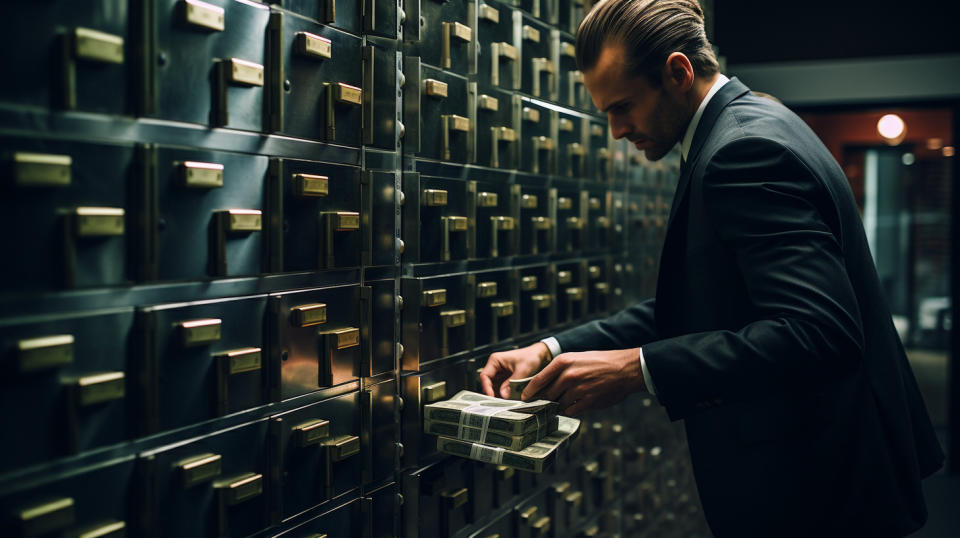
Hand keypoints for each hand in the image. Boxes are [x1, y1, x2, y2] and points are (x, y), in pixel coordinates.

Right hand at [480, 342, 551, 398]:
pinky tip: (509, 398)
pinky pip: (501, 388)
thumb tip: (503, 396)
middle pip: (488, 383)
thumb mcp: (523, 370)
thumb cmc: (531, 357)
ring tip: (504, 402)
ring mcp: (500, 373)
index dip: (487, 388)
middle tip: (498, 403)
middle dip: (492, 393)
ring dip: (498, 394)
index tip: (492, 397)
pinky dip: (504, 393)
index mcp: (495, 360)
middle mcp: (495, 366)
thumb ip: (512, 383)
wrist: (540, 354)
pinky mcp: (505, 378)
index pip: (484, 376)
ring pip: (494, 387)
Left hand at [522, 348, 644, 415]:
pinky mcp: (587, 401)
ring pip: (558, 403)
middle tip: (544, 402)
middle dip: (545, 399)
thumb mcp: (576, 358)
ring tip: (567, 400)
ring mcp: (577, 389)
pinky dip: (571, 409)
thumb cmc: (600, 362)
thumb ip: (560, 370)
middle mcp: (568, 375)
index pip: (538, 379)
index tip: (524, 397)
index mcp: (563, 362)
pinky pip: (571, 410)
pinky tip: (577, 404)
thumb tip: (544, 385)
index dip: (529, 391)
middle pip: (547, 394)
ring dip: (560, 405)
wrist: (624, 369)